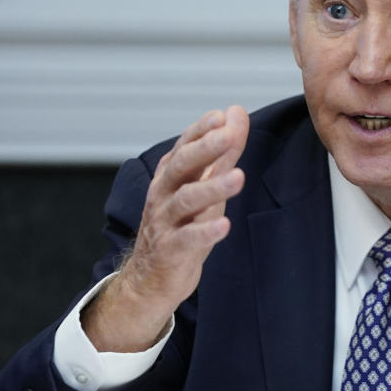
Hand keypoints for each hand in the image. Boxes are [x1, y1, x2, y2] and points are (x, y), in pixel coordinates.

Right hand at [83, 106, 249, 351]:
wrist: (152, 276)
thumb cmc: (182, 224)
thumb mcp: (204, 185)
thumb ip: (223, 152)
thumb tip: (237, 114)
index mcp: (171, 175)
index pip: (184, 146)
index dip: (201, 130)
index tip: (222, 116)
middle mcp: (163, 194)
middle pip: (182, 166)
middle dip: (205, 148)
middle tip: (228, 135)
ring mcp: (164, 222)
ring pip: (185, 200)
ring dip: (213, 187)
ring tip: (239, 177)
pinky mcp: (170, 250)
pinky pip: (187, 239)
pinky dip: (206, 232)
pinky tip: (225, 226)